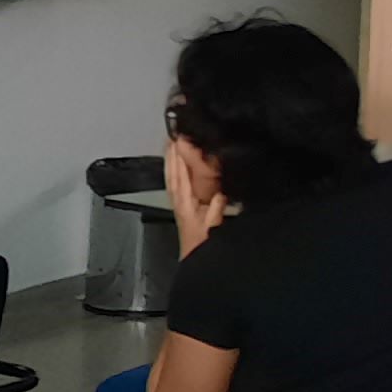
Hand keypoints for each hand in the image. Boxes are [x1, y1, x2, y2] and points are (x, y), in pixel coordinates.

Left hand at [165, 136, 230, 254]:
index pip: (181, 175)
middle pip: (172, 173)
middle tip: (171, 135)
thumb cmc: (202, 242)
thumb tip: (221, 191)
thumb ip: (216, 208)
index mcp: (185, 202)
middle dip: (171, 154)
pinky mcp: (178, 205)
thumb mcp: (213, 225)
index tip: (179, 141)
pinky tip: (173, 167)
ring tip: (169, 145)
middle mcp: (178, 200)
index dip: (179, 158)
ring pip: (170, 177)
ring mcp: (177, 202)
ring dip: (169, 161)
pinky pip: (172, 183)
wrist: (193, 256)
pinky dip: (171, 172)